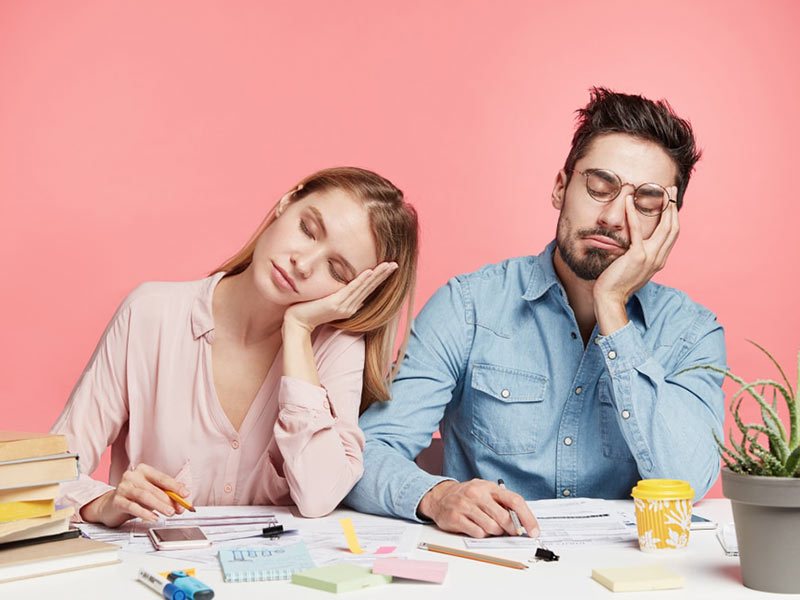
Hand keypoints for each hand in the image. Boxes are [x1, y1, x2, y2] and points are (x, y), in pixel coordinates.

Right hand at [80, 463, 188, 526]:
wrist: (109, 506)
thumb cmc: (133, 498)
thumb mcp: (152, 492)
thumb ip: (167, 493)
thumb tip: (183, 497)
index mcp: (143, 470)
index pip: (162, 478)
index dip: (175, 486)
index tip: (185, 494)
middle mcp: (132, 476)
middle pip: (154, 488)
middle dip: (169, 499)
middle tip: (179, 508)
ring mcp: (123, 487)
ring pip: (145, 496)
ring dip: (160, 505)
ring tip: (169, 513)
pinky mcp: (117, 501)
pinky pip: (133, 507)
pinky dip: (145, 512)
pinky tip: (154, 517)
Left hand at [282, 262, 397, 332]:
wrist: (296, 323)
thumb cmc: (308, 309)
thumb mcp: (327, 301)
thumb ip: (339, 296)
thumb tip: (348, 290)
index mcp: (350, 305)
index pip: (368, 289)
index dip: (379, 278)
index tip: (389, 267)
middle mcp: (350, 306)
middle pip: (370, 287)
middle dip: (383, 275)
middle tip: (396, 264)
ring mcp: (344, 306)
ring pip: (364, 287)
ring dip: (377, 275)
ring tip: (388, 266)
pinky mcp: (336, 304)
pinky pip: (351, 290)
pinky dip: (362, 280)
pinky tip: (370, 272)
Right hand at [417, 479, 539, 537]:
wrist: (440, 496)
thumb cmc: (468, 496)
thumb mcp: (486, 492)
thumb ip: (503, 504)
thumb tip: (523, 522)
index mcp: (489, 487)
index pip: (514, 501)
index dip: (527, 518)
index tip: (534, 531)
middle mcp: (477, 494)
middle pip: (504, 517)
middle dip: (510, 529)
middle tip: (510, 532)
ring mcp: (465, 506)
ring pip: (492, 528)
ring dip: (494, 532)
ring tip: (488, 526)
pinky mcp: (456, 518)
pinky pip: (477, 533)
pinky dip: (481, 534)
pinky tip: (476, 527)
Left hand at [593, 190, 678, 334]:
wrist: (610, 298)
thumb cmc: (617, 283)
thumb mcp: (635, 268)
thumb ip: (641, 255)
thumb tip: (638, 243)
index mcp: (660, 260)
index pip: (672, 234)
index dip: (674, 216)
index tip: (671, 201)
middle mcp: (659, 258)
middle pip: (673, 227)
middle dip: (673, 206)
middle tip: (669, 190)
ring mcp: (650, 257)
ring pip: (663, 227)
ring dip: (662, 206)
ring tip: (658, 190)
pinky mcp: (636, 256)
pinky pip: (636, 230)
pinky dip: (633, 213)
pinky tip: (628, 201)